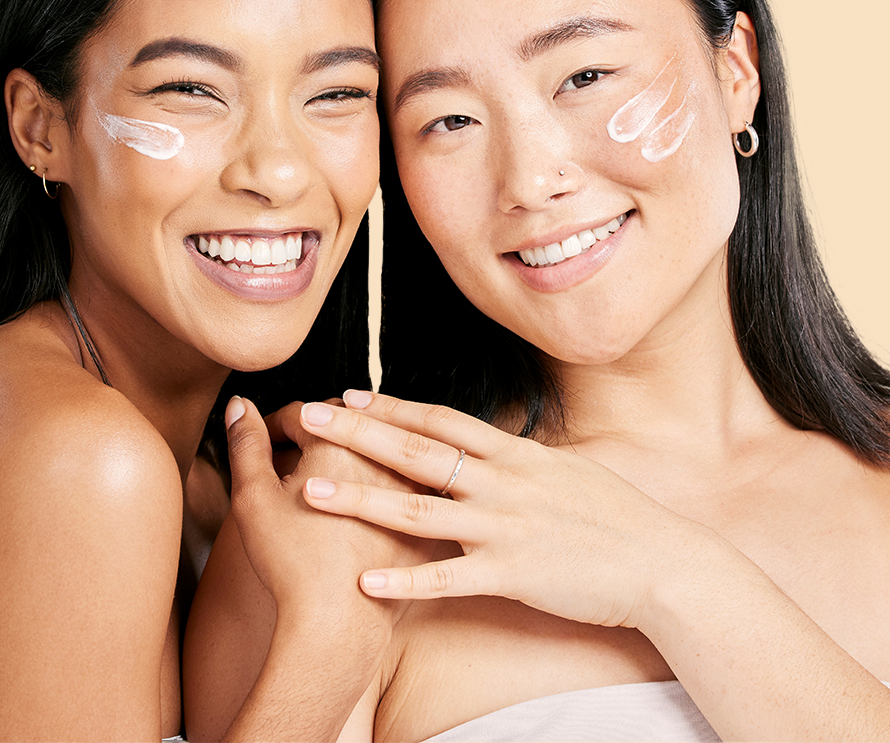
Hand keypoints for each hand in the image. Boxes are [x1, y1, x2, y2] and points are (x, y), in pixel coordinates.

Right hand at [224, 394, 433, 626]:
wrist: (339, 624)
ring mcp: (413, 487)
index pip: (305, 413)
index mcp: (341, 442)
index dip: (277, 424)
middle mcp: (384, 455)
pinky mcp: (428, 519)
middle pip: (350, 423)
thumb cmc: (292, 562)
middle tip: (296, 449)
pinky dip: (389, 482)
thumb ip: (246, 444)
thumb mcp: (253, 497)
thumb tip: (240, 404)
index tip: (265, 440)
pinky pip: (410, 485)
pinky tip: (369, 498)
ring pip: (386, 449)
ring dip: (361, 449)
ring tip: (334, 468)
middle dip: (322, 429)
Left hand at [296, 391, 713, 630]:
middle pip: (417, 450)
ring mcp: (505, 526)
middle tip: (309, 416)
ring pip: (418, 508)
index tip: (351, 393)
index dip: (393, 404)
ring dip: (361, 498)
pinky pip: (449, 577)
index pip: (441, 420)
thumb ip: (521, 459)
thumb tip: (492, 447)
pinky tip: (365, 579)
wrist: (664, 561)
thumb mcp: (568, 469)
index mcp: (516, 453)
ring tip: (313, 490)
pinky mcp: (513, 573)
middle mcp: (503, 481)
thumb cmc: (618, 515)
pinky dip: (406, 577)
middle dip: (358, 432)